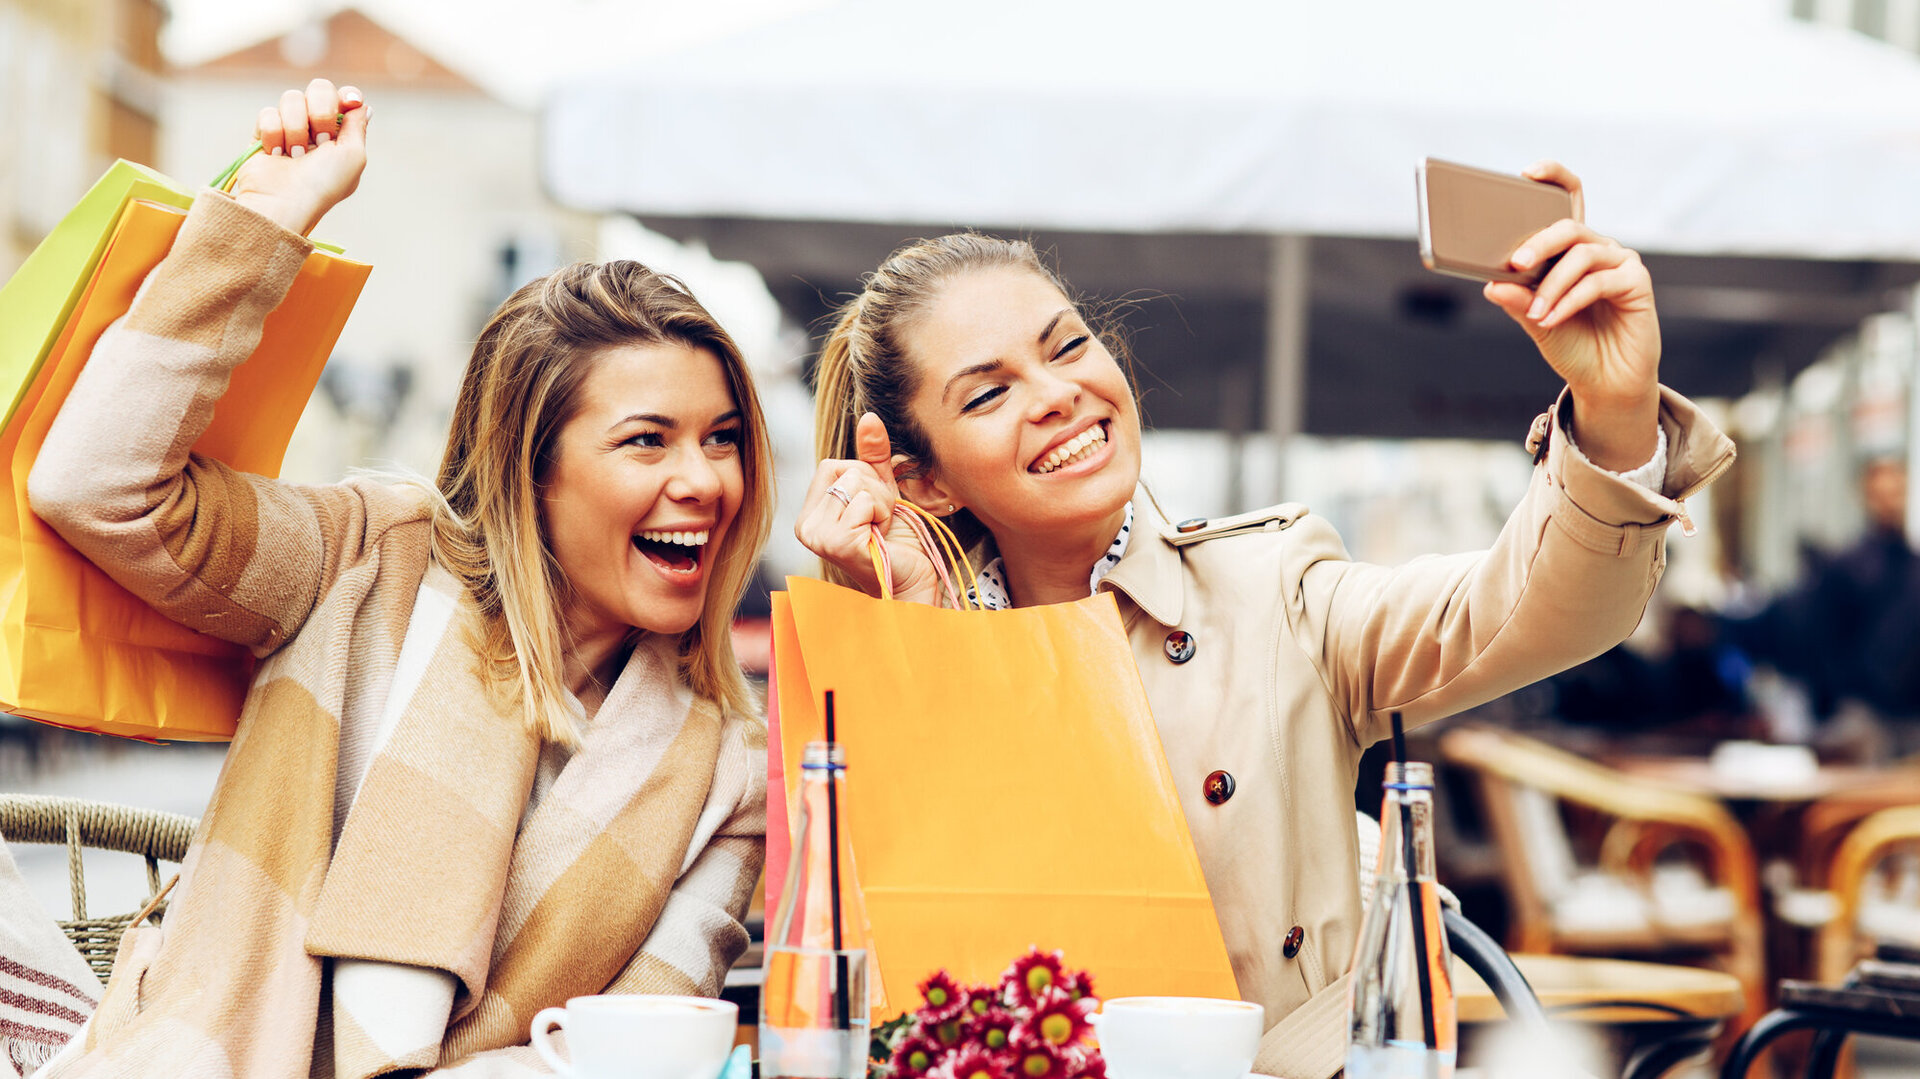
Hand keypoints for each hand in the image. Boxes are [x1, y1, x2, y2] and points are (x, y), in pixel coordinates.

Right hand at [228, 79, 369, 235]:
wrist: (284, 201)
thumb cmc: (324, 183)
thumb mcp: (354, 156)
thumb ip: (357, 125)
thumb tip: (361, 105)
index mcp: (341, 135)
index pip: (345, 98)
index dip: (346, 95)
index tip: (350, 102)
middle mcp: (316, 128)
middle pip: (319, 88)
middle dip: (321, 110)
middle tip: (320, 139)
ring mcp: (290, 128)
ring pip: (292, 98)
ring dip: (296, 127)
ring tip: (295, 154)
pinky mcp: (264, 132)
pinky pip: (268, 113)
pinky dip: (273, 133)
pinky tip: (276, 154)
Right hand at [796, 413, 943, 603]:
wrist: (913, 578)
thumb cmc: (897, 541)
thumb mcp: (883, 491)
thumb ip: (874, 455)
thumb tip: (869, 417)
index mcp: (810, 515)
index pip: (831, 465)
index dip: (862, 478)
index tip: (873, 508)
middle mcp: (806, 527)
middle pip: (843, 470)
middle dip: (874, 489)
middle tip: (880, 521)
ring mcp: (818, 537)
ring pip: (855, 483)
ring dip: (881, 503)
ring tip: (880, 529)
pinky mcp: (838, 543)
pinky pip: (865, 501)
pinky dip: (883, 514)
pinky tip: (880, 536)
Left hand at [1482, 161, 1659, 470]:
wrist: (1604, 382)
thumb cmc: (1571, 345)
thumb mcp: (1535, 322)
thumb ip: (1518, 302)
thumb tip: (1492, 284)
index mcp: (1570, 249)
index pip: (1567, 201)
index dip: (1554, 177)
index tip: (1528, 172)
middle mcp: (1597, 248)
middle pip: (1568, 227)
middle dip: (1538, 243)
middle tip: (1516, 264)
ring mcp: (1619, 261)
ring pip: (1581, 255)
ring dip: (1551, 285)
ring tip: (1535, 313)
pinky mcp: (1636, 282)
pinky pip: (1597, 281)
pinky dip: (1568, 301)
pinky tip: (1550, 318)